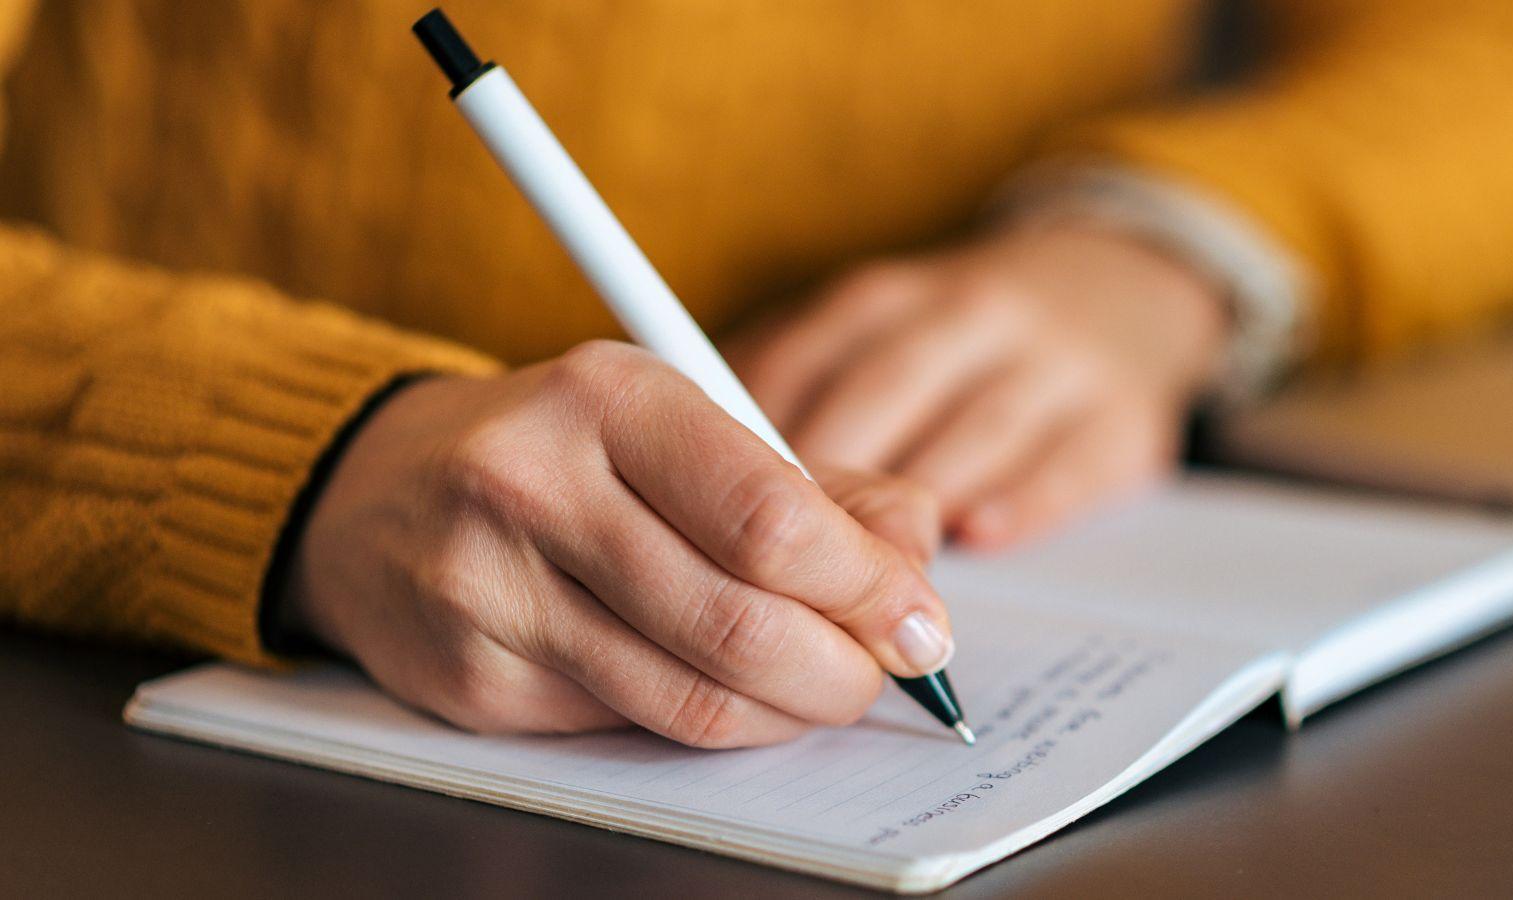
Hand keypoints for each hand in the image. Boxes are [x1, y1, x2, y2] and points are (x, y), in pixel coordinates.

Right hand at [280, 341, 951, 747]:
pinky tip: (728, 692)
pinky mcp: (471, 679)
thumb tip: (915, 557)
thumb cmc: (566, 451)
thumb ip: (817, 485)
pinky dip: (709, 723)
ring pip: (690, 696)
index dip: (868, 587)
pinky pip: (631, 728)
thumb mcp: (686, 425)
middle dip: (843, 668)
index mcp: (609, 397)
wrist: (374, 491)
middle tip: (882, 672)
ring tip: (820, 687)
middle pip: (740, 620)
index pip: (771, 517)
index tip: (919, 618)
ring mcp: (491, 589)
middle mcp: (535, 484)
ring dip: (787, 711)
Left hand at [731, 224, 1229, 548]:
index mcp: (885, 299)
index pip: (803, 361)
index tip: (710, 510)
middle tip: (782, 568)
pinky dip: (1020, 499)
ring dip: (917, 503)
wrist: (1121, 287)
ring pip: (973, 427)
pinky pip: (1069, 461)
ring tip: (868, 578)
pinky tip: (978, 535)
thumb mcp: (873, 337)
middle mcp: (969, 315)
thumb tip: (685, 482)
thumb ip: (792, 395)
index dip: (753, 441)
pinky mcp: (1123, 417)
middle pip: (883, 394)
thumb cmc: (958, 342)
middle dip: (830, 485)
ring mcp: (1054, 362)